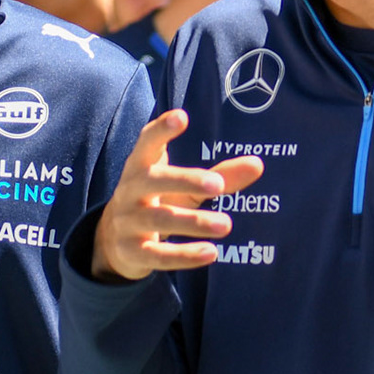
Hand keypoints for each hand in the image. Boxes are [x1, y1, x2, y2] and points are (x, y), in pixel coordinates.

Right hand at [91, 110, 263, 281]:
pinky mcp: (132, 252)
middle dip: (186, 180)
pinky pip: (158, 256)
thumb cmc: (158, 200)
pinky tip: (211, 253)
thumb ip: (220, 175)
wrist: (115, 241)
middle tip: (218, 184)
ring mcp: (128, 222)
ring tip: (226, 225)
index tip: (181, 117)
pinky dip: (185, 255)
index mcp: (141, 165)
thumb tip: (258, 164)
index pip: (147, 142)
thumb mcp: (185, 186)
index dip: (161, 130)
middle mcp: (130, 190)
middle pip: (154, 180)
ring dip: (194, 223)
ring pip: (160, 219)